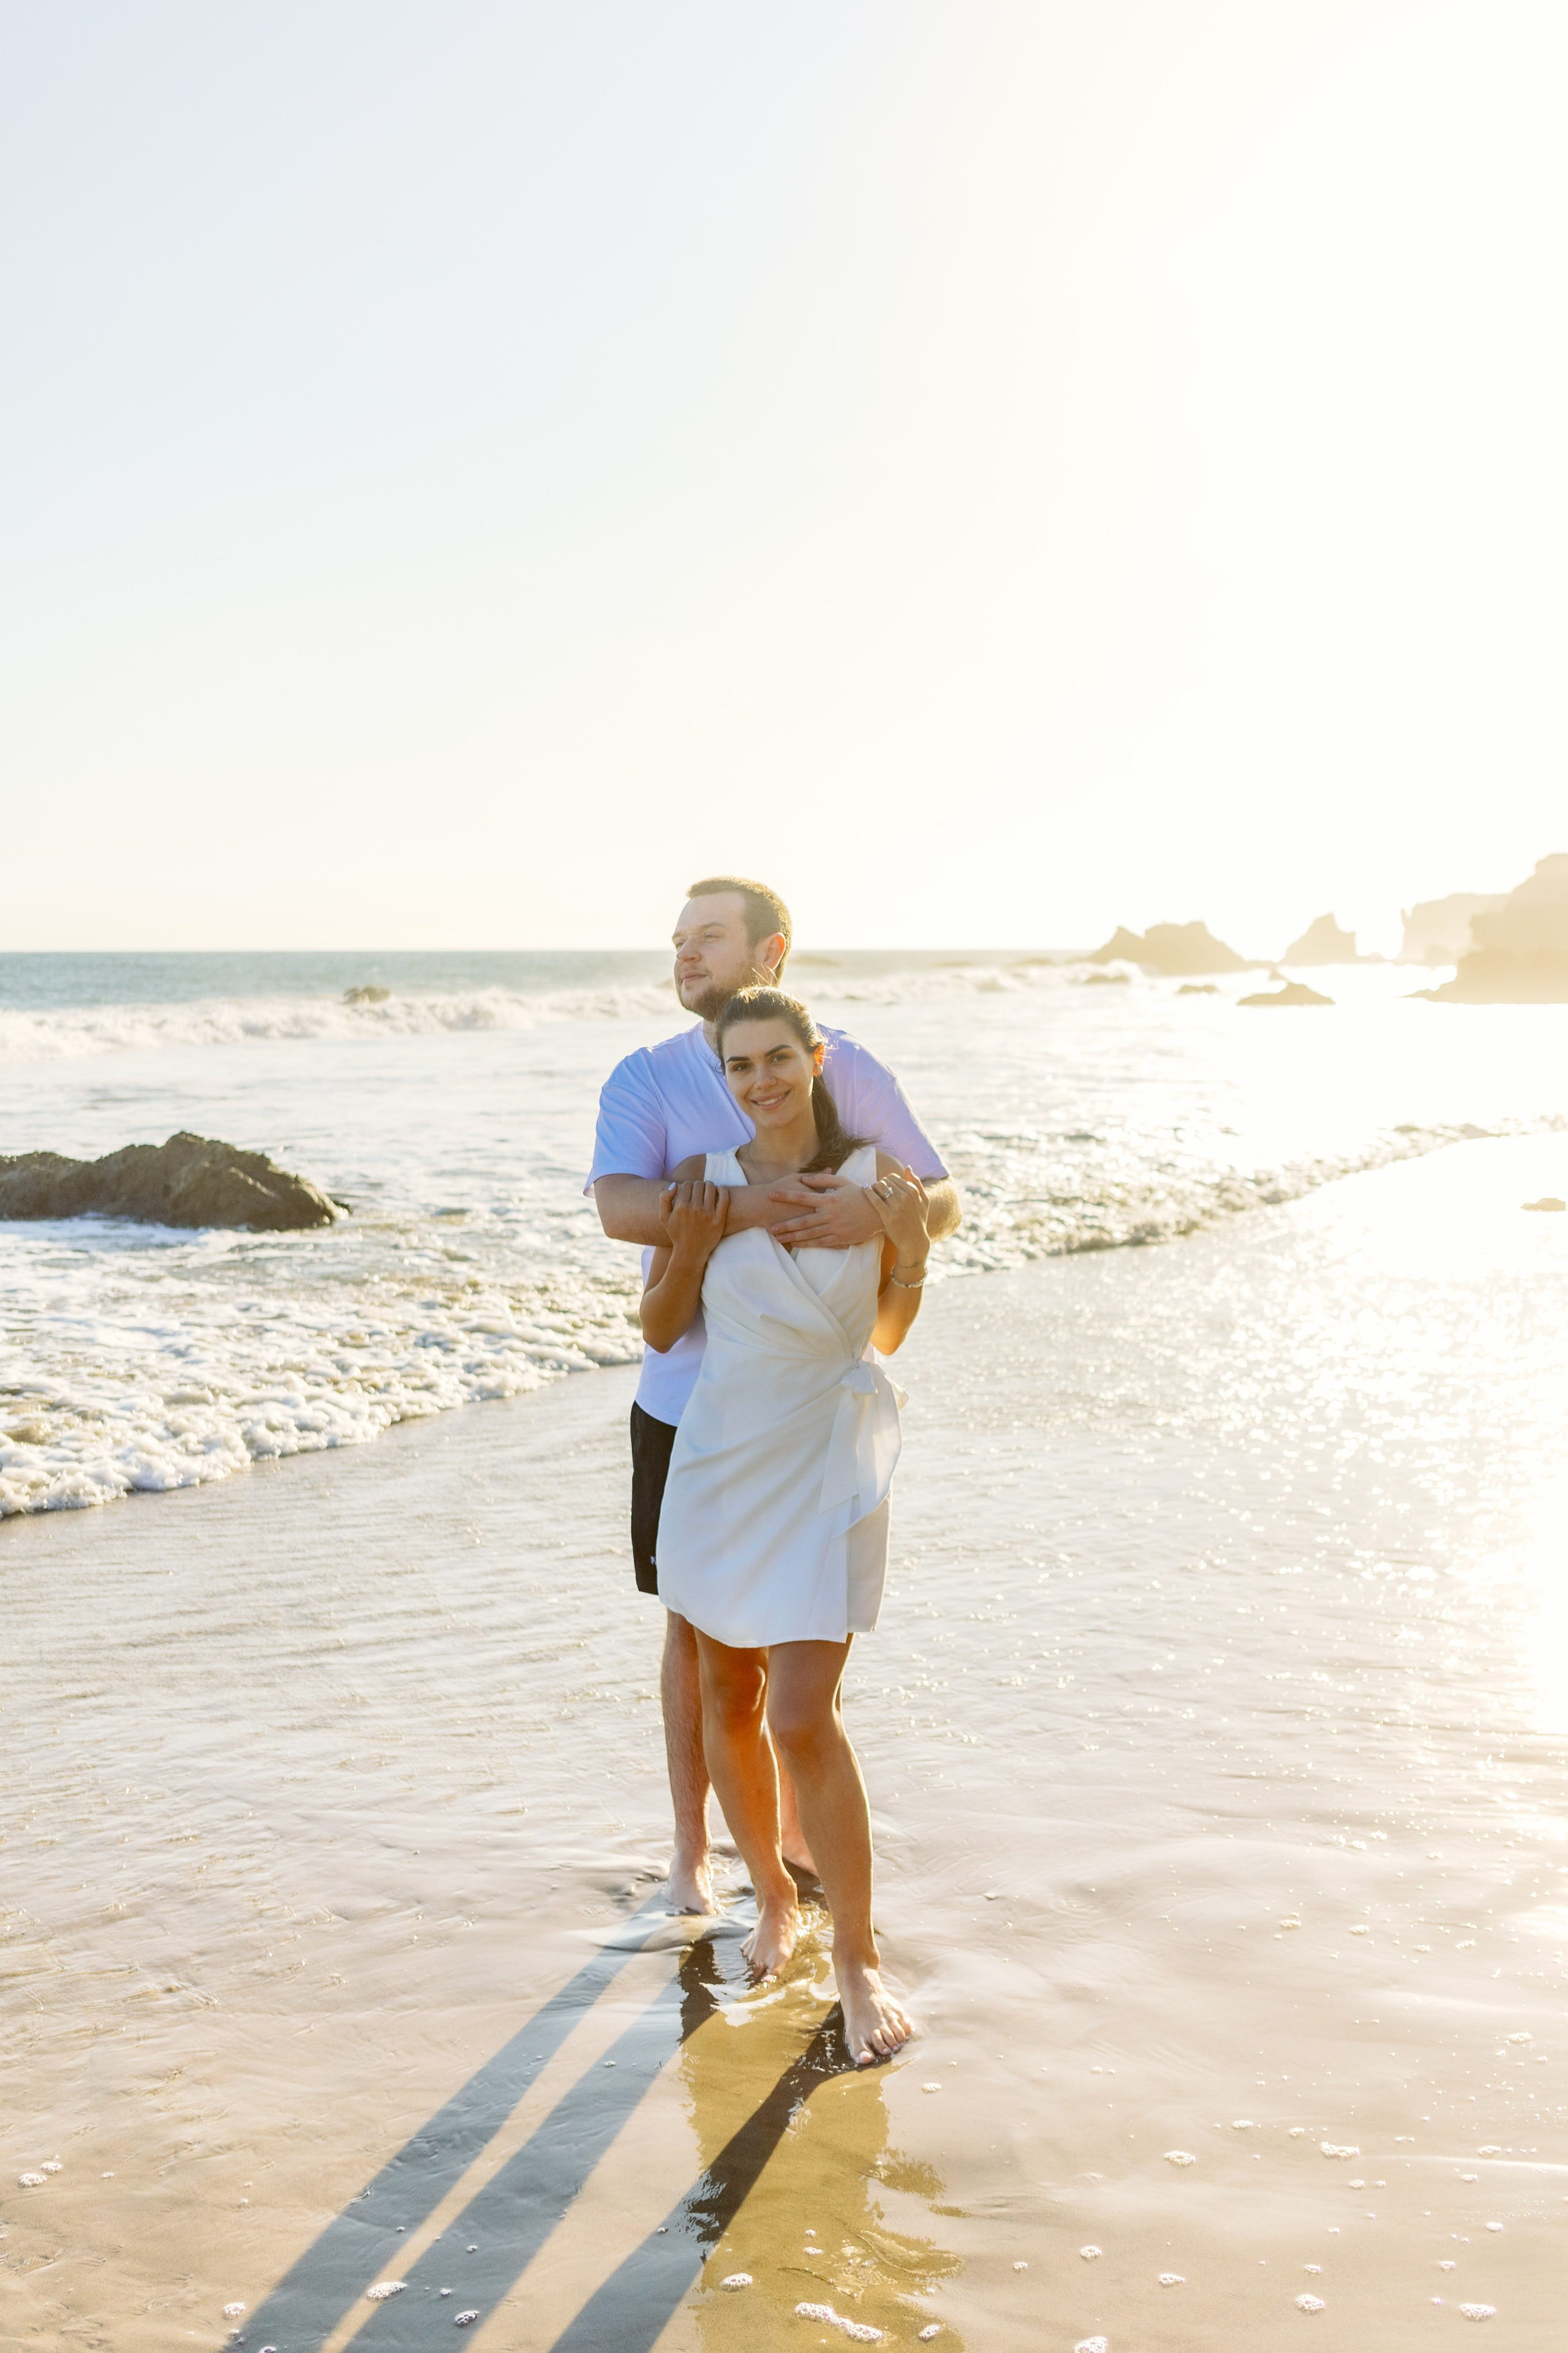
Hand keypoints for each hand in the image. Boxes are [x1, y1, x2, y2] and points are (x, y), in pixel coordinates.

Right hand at [658, 1180, 728, 1262]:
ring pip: (711, 1188)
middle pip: (699, 1184)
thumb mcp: (664, 1217)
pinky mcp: (719, 1220)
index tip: (690, 1191)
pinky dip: (722, 1190)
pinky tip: (719, 1190)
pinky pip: (724, 1198)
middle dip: (698, 1185)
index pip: (687, 1184)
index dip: (688, 1185)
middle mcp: (695, 1209)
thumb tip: (675, 1185)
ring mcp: (708, 1214)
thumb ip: (664, 1198)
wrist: (690, 1252)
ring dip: (709, 1186)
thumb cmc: (677, 1233)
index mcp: (681, 1207)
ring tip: (708, 1190)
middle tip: (699, 1191)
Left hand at [766, 1169, 883, 1248]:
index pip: (802, 1196)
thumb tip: (805, 1178)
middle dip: (785, 1225)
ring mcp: (835, 1228)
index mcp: (829, 1199)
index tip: (772, 1195)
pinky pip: (821, 1243)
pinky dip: (807, 1244)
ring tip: (778, 1239)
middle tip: (770, 1228)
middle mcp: (829, 1215)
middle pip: (802, 1220)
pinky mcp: (840, 1238)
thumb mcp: (842, 1181)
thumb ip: (823, 1178)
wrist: (880, 1211)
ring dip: (792, 1237)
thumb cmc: (860, 1194)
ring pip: (809, 1234)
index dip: (786, 1196)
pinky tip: (796, 1245)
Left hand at [866, 1165, 928, 1262]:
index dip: (886, 1180)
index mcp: (913, 1192)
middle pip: (885, 1181)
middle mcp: (906, 1197)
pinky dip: (868, 1192)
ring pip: (879, 1187)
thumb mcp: (924, 1200)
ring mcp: (897, 1207)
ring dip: (873, 1187)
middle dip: (879, 1184)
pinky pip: (874, 1199)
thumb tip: (907, 1167)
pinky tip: (864, 1189)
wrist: (914, 1241)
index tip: (883, 1187)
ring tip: (872, 1192)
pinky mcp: (888, 1216)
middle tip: (876, 1190)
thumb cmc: (919, 1220)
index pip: (893, 1177)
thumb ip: (916, 1182)